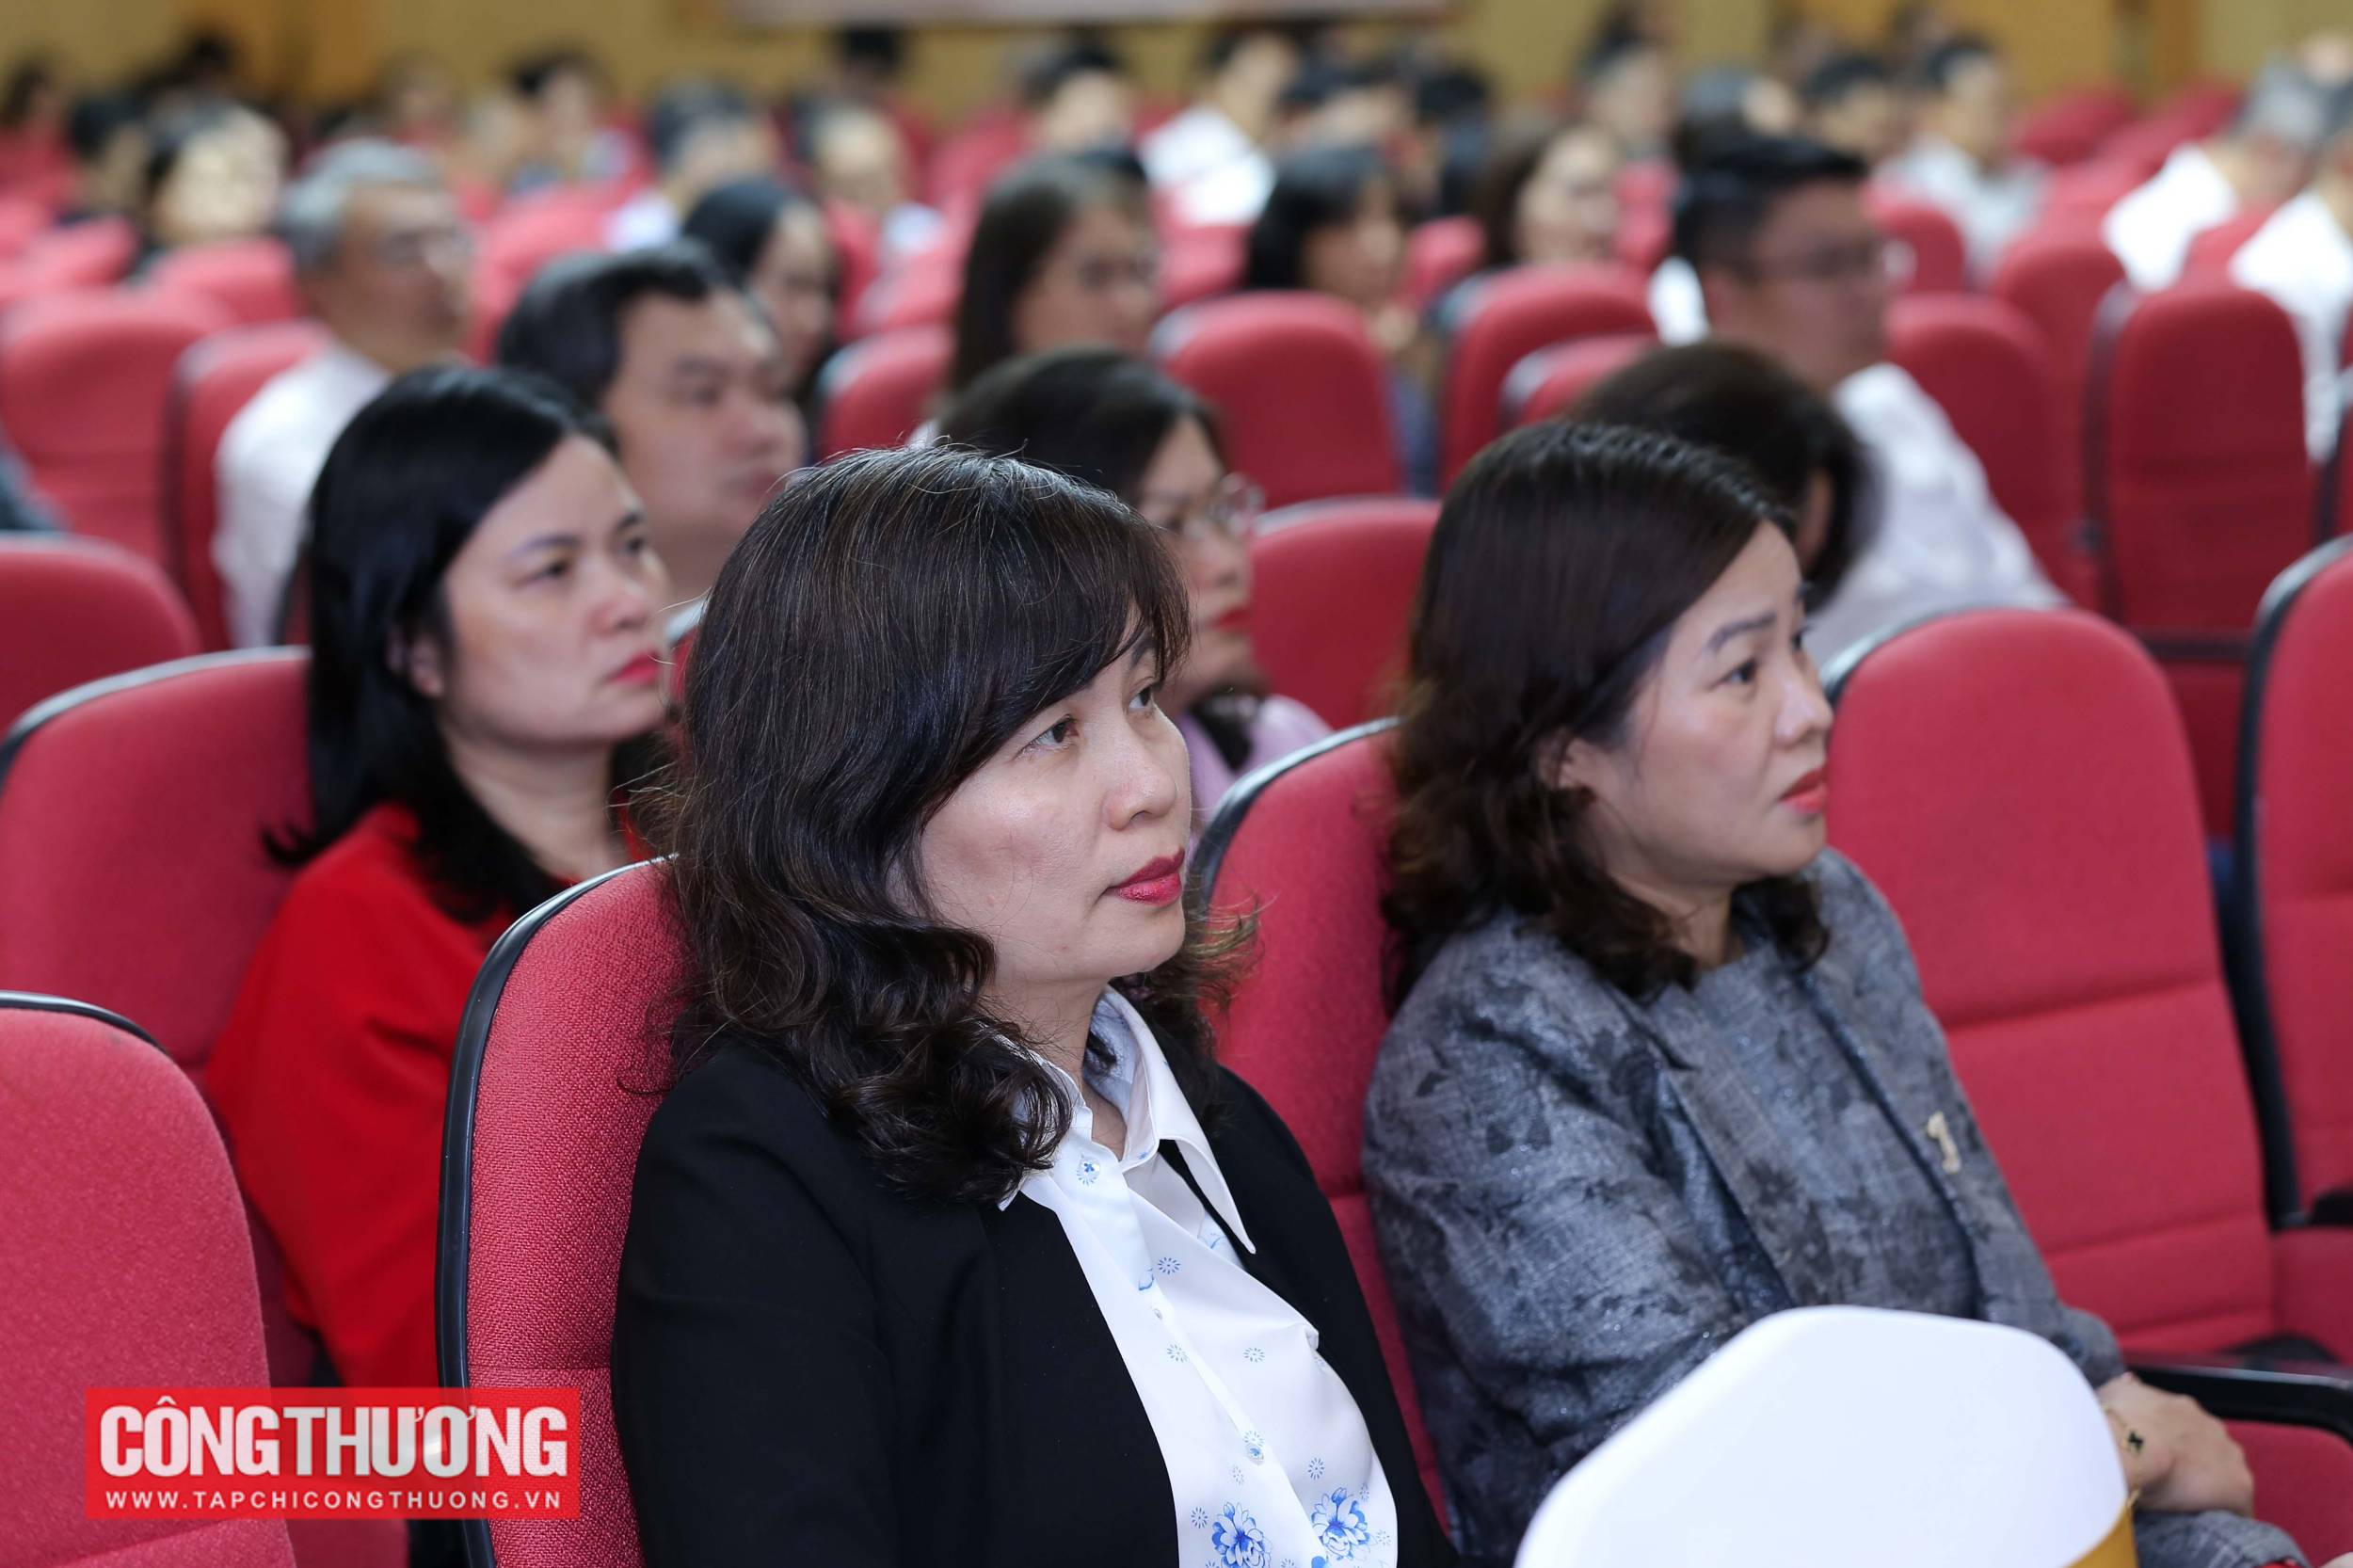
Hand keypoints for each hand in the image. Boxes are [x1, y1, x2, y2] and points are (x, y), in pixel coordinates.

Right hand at [2096, 1374, 2254, 1517]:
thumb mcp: (2114, 1394)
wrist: (2128, 1445)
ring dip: (2211, 1487)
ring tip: (2188, 1507)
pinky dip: (2224, 1513)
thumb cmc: (2116, 1422)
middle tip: (2172, 1482)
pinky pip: (2237, 1506)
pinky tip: (2206, 1524)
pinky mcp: (2239, 1486)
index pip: (2187, 1429)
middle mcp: (2212, 1427)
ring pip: (2226, 1475)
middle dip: (2196, 1464)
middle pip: (2211, 1450)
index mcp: (2183, 1408)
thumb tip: (2130, 1381)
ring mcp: (2230, 1455)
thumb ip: (2127, 1390)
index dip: (2175, 1447)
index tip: (2161, 1460)